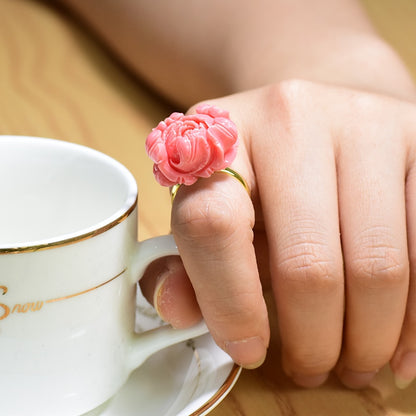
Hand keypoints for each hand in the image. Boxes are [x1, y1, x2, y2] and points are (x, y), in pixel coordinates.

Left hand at [141, 79, 415, 388]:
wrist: (320, 121)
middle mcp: (291, 118)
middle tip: (313, 369)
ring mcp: (363, 123)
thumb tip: (175, 309)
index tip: (249, 350)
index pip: (213, 224)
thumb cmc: (261, 176)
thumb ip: (187, 261)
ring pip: (377, 263)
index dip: (228, 303)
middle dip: (313, 340)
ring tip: (355, 360)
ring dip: (368, 336)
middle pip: (306, 260)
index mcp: (221, 138)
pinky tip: (400, 343)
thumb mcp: (211, 205)